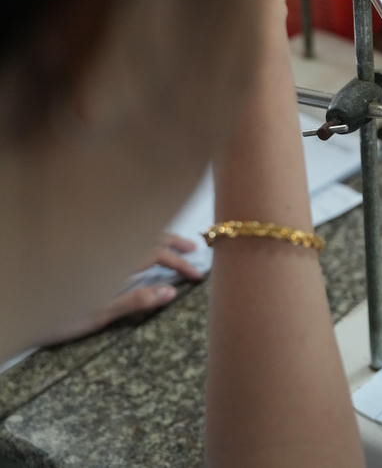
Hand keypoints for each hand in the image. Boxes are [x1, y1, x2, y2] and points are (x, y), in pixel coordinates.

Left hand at [39, 233, 203, 346]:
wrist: (15, 311)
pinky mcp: (82, 246)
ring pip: (133, 231)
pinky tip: (140, 243)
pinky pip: (118, 233)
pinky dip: (137, 235)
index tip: (197, 276)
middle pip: (147, 235)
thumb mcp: (97, 315)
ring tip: (174, 244)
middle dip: (174, 242)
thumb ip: (135, 301)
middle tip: (194, 250)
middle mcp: (105, 245)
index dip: (179, 263)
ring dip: (156, 236)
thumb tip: (171, 291)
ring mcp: (95, 245)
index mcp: (113, 259)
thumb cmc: (54, 316)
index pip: (156, 253)